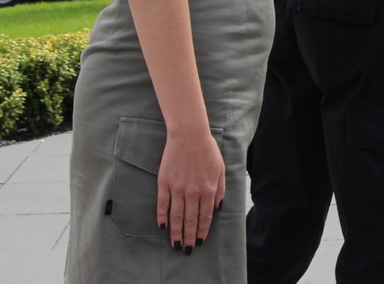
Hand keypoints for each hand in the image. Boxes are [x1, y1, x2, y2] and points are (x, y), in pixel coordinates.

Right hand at [156, 125, 224, 252]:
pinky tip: (162, 227)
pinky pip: (162, 204)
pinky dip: (162, 217)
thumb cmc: (207, 150)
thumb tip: (217, 208)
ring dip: (176, 232)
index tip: (200, 241)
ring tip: (175, 244)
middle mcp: (193, 192)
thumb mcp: (221, 169)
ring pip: (176, 216)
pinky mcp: (164, 183)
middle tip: (187, 249)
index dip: (202, 231)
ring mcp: (177, 188)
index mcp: (208, 189)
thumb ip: (220, 190)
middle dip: (189, 237)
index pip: (205, 217)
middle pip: (190, 220)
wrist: (189, 135)